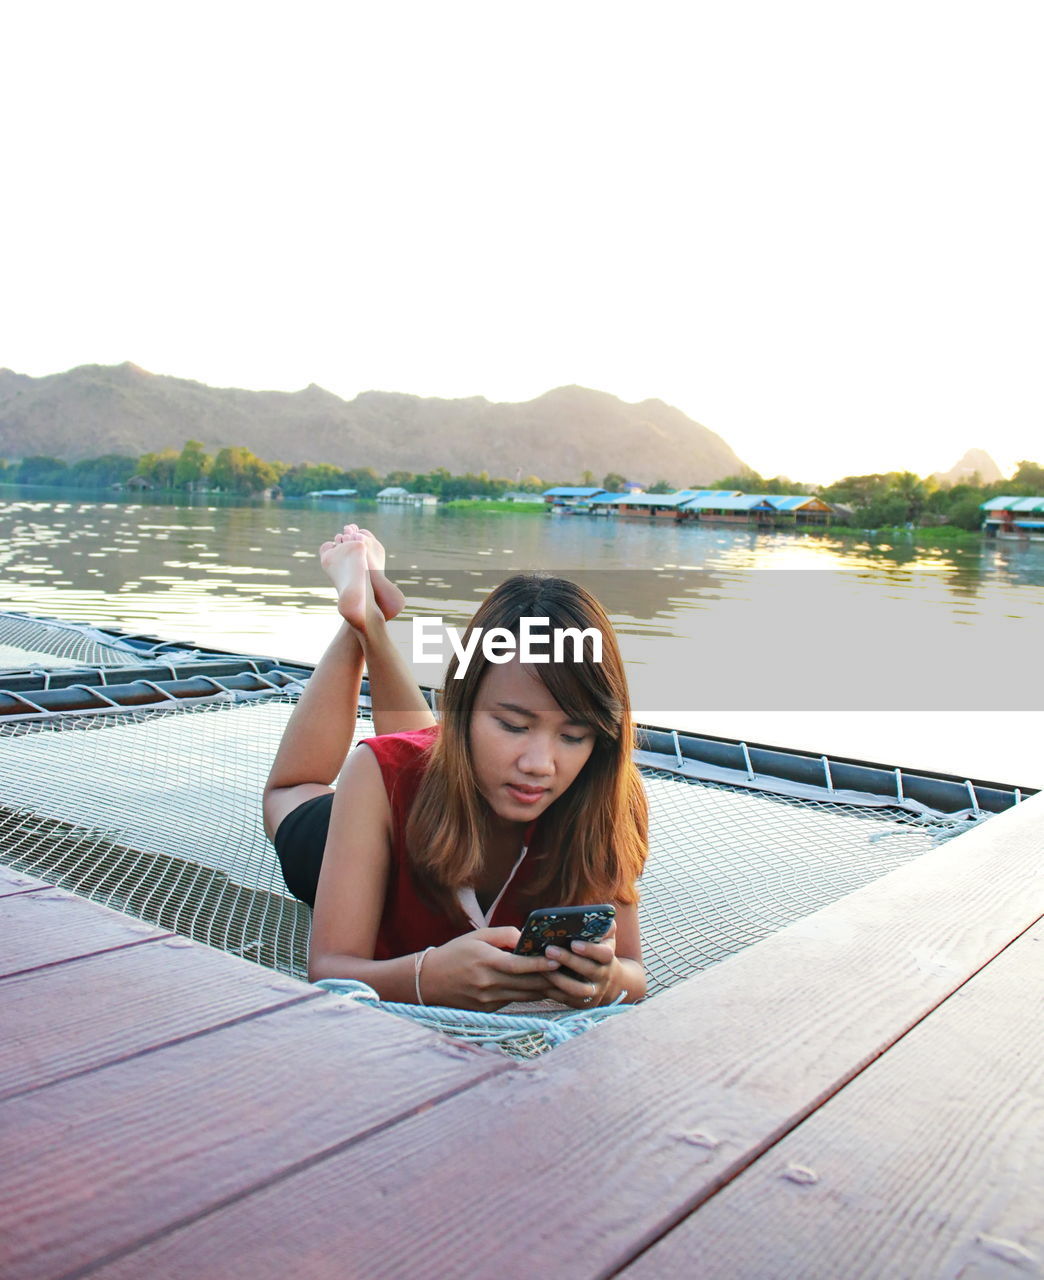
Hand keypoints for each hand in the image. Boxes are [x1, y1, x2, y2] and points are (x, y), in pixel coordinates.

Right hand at [420, 926, 562, 1010]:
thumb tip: (526, 938)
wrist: (428, 981)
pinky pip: (515, 1001)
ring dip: (544, 989)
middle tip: (569, 971)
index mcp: (486, 962)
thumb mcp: (477, 936)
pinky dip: (529, 994)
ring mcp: (488, 1000)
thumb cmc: (455, 953)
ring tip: (563, 980)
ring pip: (524, 996)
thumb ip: (503, 935)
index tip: (556, 960)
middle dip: (549, 978)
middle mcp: (488, 984)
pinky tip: (542, 988)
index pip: (518, 966)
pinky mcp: (489, 1009)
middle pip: (526, 984)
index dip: (539, 964)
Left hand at [544, 921, 618, 1008]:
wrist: (609, 981)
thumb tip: (599, 912)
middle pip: (588, 970)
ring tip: (542, 968)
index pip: (604, 954)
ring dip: (559, 979)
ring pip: (577, 990)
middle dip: (568, 960)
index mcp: (608, 958)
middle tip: (549, 949)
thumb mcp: (605, 936)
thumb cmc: (599, 950)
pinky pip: (565, 1000)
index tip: (573, 942)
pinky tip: (539, 980)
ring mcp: (593, 992)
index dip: (590, 949)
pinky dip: (552, 991)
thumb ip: (602, 924)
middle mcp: (603, 976)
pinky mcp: (581, 1004)